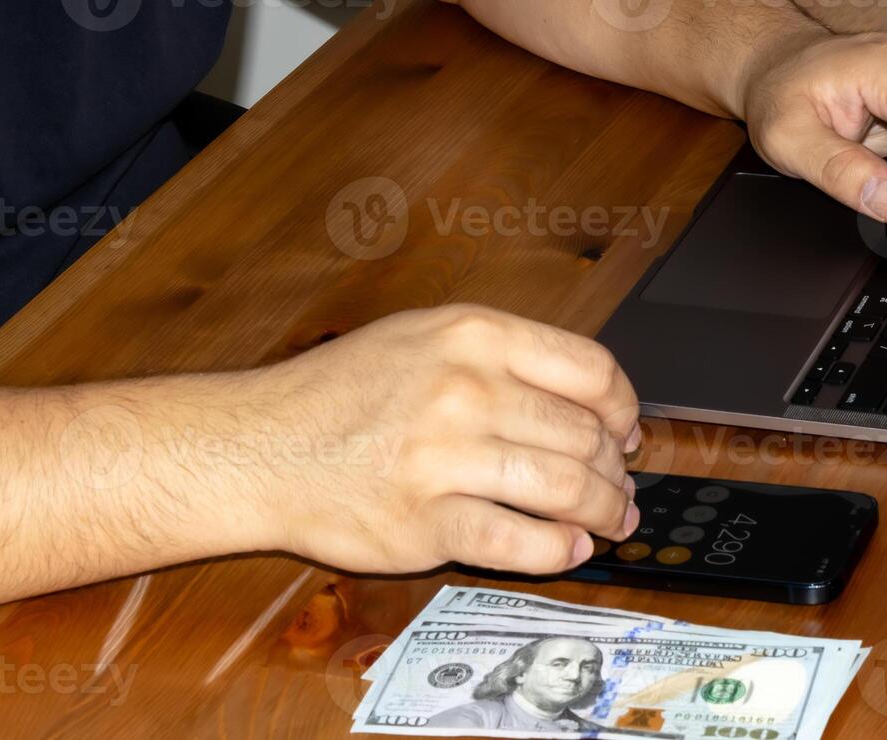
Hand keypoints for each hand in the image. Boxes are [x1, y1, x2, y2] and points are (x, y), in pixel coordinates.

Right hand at [244, 304, 641, 574]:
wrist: (259, 446)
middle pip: (585, 437)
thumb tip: (588, 403)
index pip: (591, 370)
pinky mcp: (424, 523)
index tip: (627, 432)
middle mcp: (466, 389)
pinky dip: (557, 552)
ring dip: (602, 514)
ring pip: (564, 490)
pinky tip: (568, 551)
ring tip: (609, 524)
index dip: (624, 408)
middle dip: (616, 472)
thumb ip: (504, 358)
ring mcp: (445, 457)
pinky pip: (519, 542)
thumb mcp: (425, 338)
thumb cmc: (341, 393)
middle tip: (620, 490)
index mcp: (474, 335)